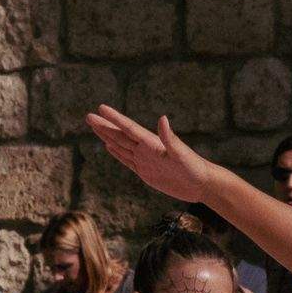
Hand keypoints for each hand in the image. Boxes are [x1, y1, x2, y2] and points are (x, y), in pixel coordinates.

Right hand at [84, 108, 221, 203]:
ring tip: (95, 126)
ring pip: (121, 146)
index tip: (101, 108)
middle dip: (104, 126)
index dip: (115, 118)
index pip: (129, 128)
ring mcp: (145, 161)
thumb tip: (163, 118)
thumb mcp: (182, 154)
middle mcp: (147, 149)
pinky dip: (117, 153)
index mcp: (153, 143)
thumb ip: (170, 138)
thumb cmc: (195, 168)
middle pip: (121, 135)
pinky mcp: (146, 173)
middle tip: (88, 116)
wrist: (202, 185)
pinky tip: (109, 146)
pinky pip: (127, 160)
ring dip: (107, 136)